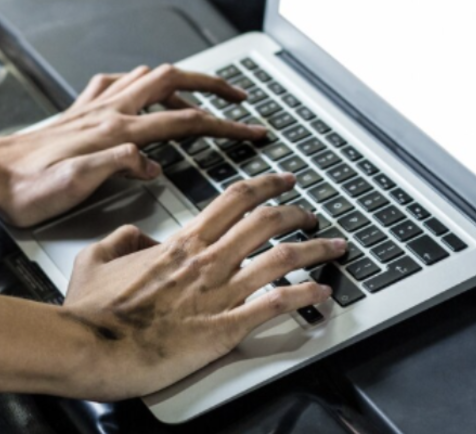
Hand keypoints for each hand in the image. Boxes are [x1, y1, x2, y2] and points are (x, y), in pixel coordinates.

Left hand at [0, 64, 264, 227]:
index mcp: (117, 131)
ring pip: (150, 76)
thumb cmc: (25, 187)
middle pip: (175, 81)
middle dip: (213, 84)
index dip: (226, 124)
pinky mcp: (81, 110)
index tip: (253, 129)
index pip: (186, 121)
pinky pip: (118, 82)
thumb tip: (153, 163)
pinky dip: (140, 81)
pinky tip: (142, 89)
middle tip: (238, 95)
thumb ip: (117, 167)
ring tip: (202, 91)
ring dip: (183, 79)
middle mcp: (110, 111)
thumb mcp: (72, 186)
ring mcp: (96, 106)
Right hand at [62, 175, 345, 399]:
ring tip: (335, 247)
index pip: (236, 199)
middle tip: (312, 212)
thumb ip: (121, 238)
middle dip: (298, 212)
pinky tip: (322, 293)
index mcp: (184, 242)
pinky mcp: (224, 328)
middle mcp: (209, 260)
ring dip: (315, 250)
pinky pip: (274, 305)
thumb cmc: (92, 311)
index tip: (284, 179)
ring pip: (281, 258)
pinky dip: (304, 296)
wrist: (88, 347)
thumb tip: (136, 234)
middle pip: (267, 222)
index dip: (266, 184)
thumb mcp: (96, 258)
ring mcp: (220, 293)